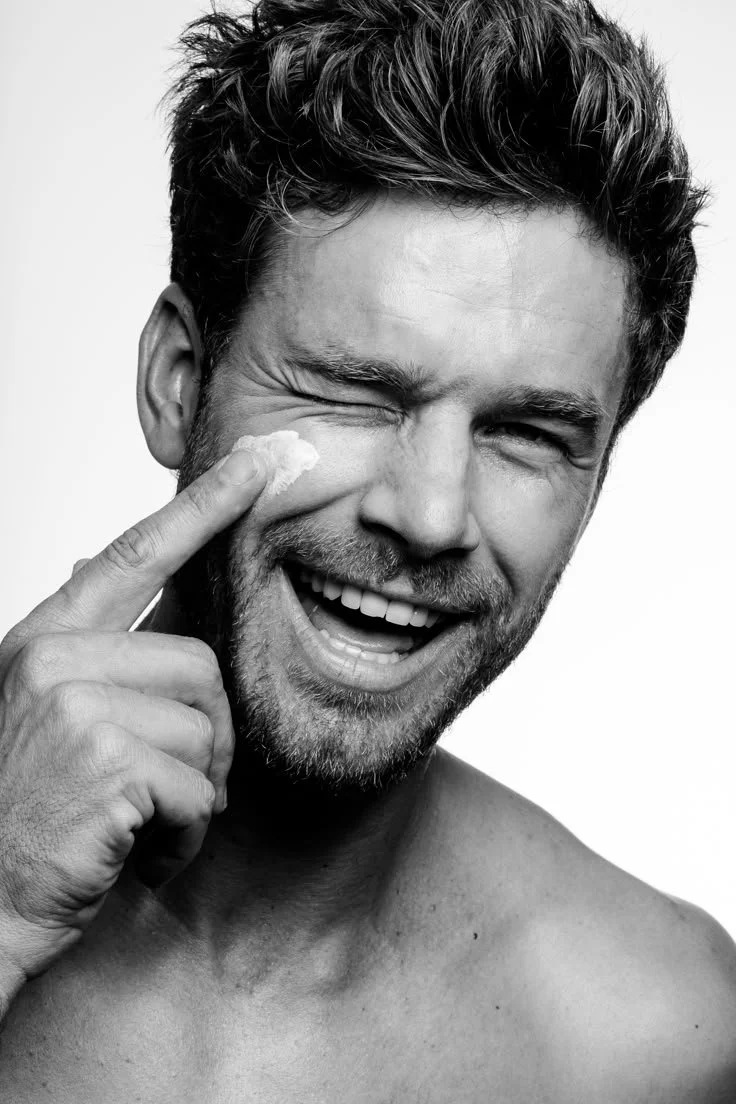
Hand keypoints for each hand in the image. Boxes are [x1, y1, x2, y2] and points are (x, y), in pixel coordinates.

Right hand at [0, 447, 265, 988]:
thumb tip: (90, 568)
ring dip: (194, 791)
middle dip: (205, 736)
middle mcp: (54, 659)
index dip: (207, 504)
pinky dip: (186, 835)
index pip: (138, 553)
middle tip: (167, 786)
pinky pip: (200, 787)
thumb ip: (93, 652)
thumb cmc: (26, 812)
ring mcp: (76, 707)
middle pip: (200, 664)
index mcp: (46, 638)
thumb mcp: (49, 715)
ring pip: (207, 728)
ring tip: (140, 822)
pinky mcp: (108, 762)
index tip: (262, 460)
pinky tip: (139, 851)